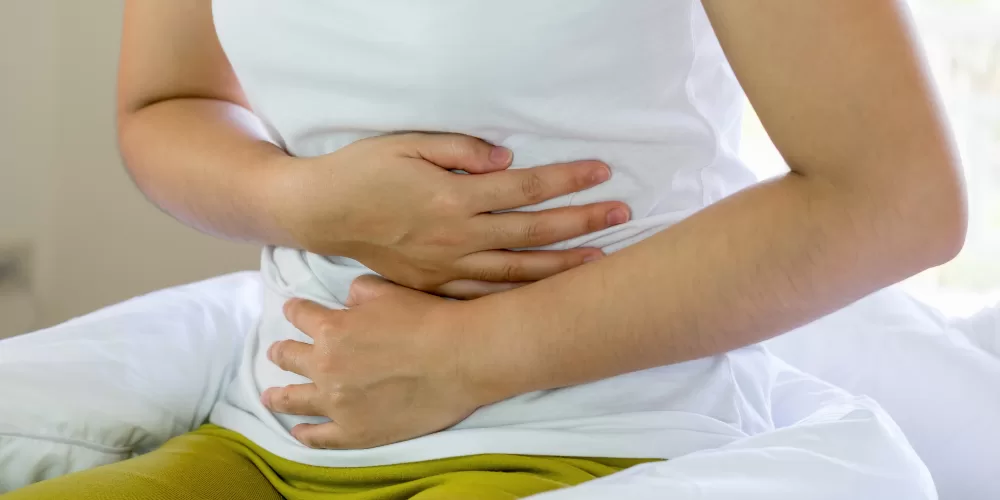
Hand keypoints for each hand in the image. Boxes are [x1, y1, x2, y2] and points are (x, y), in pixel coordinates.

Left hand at [262, 275, 491, 448]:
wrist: (460, 358)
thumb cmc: (429, 320)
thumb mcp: (389, 291)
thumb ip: (360, 293)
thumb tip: (349, 300)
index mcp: (332, 329)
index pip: (301, 315)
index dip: (296, 311)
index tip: (292, 311)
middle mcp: (326, 366)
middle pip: (291, 358)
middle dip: (281, 352)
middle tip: (276, 352)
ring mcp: (338, 404)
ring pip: (295, 400)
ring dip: (279, 395)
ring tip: (270, 396)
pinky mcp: (357, 432)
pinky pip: (321, 437)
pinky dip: (305, 434)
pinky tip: (298, 432)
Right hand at [273, 133, 630, 298]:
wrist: (320, 211)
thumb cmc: (363, 170)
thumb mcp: (408, 144)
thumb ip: (461, 151)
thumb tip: (507, 161)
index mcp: (454, 197)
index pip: (526, 188)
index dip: (567, 180)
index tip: (602, 172)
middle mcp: (457, 236)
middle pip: (533, 232)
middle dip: (581, 222)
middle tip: (621, 214)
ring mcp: (446, 267)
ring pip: (516, 271)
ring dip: (561, 266)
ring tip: (599, 261)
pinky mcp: (432, 286)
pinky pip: (483, 296)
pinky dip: (517, 297)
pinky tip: (543, 296)